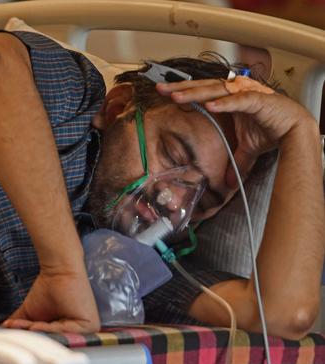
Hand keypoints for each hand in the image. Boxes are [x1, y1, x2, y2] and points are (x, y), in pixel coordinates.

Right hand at [2, 268, 99, 332]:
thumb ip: (20, 327)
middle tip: (15, 333)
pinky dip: (47, 329)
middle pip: (53, 341)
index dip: (30, 340)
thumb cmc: (47, 288)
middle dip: (32, 337)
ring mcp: (87, 331)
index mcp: (69, 333)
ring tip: (24, 326)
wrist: (58, 270)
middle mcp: (80, 334)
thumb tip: (4, 334)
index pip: (48, 342)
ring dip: (37, 333)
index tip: (13, 335)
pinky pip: (65, 332)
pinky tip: (34, 326)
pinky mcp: (90, 325)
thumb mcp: (31, 314)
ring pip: (57, 338)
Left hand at [156, 77, 316, 166]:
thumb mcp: (246, 148)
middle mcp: (236, 92)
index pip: (202, 92)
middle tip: (160, 88)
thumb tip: (227, 183)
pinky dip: (224, 102)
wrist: (297, 130)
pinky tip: (209, 104)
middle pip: (203, 87)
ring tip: (177, 96)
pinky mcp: (259, 100)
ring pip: (216, 90)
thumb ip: (235, 162)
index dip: (183, 91)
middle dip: (181, 87)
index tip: (164, 93)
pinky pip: (239, 101)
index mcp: (230, 98)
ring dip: (196, 93)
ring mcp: (247, 94)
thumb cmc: (273, 129)